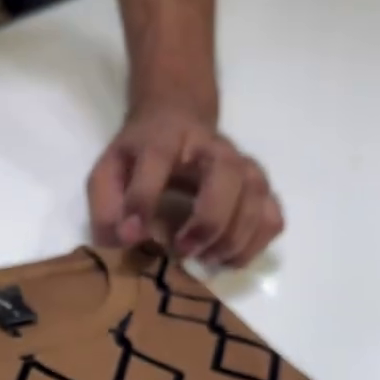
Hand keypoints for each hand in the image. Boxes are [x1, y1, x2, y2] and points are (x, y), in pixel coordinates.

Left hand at [88, 104, 283, 266]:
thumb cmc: (140, 153)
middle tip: (183, 251)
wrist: (178, 120)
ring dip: (233, 238)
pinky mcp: (260, 189)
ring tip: (205, 259)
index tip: (130, 236)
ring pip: (257, 199)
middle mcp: (213, 147)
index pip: (158, 159)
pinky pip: (272, 218)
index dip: (143, 198)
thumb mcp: (109, 169)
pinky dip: (255, 244)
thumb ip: (107, 204)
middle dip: (208, 221)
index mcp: (166, 137)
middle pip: (228, 175)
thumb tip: (122, 241)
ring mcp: (243, 167)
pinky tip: (228, 258)